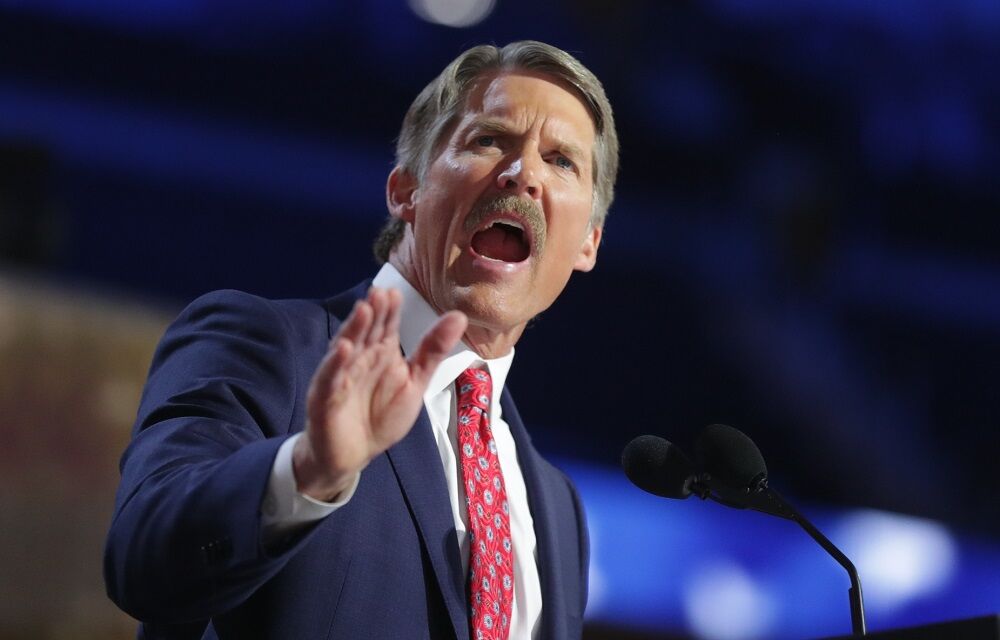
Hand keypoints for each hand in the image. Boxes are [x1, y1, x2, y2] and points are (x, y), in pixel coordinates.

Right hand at [293, 287, 466, 500]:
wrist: (355, 453)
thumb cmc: (382, 414)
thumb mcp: (414, 381)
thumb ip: (433, 350)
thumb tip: (459, 315)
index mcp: (381, 351)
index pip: (386, 325)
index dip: (390, 310)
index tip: (395, 292)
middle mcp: (359, 357)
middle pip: (366, 331)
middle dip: (372, 313)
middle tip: (380, 293)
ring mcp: (341, 375)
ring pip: (346, 348)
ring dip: (353, 329)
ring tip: (364, 310)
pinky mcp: (326, 397)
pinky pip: (330, 378)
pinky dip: (335, 364)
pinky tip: (344, 349)